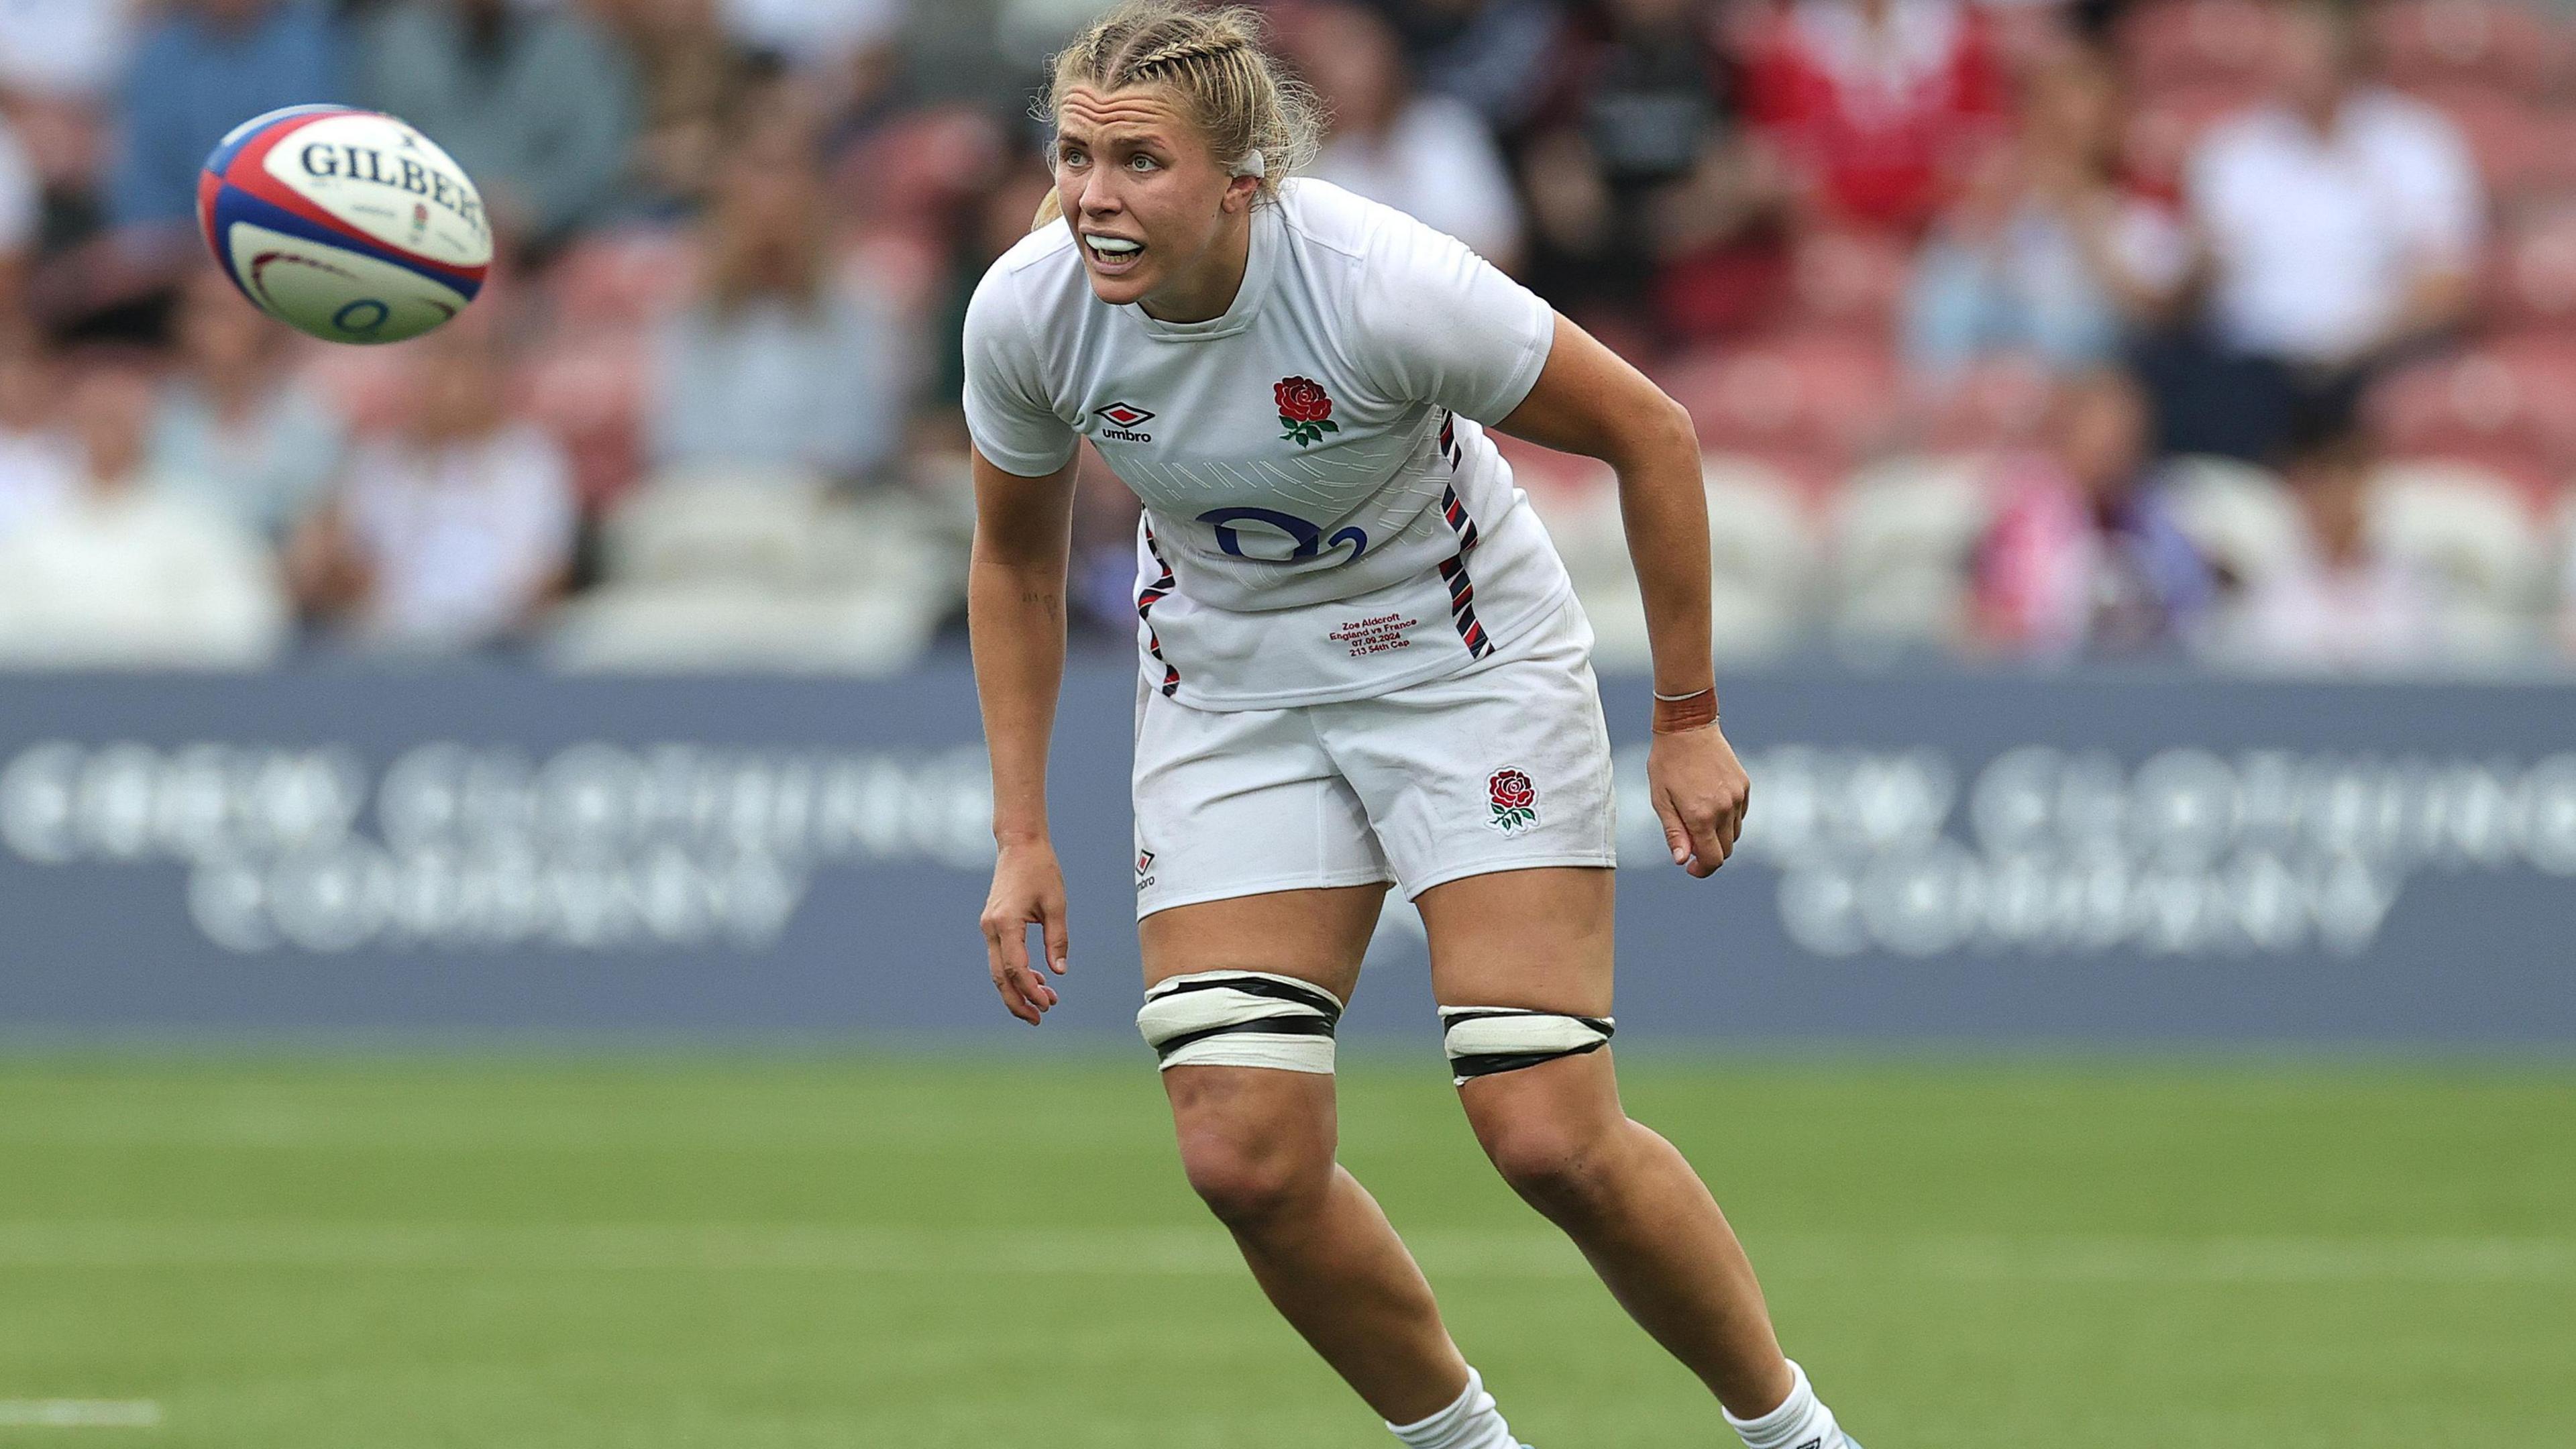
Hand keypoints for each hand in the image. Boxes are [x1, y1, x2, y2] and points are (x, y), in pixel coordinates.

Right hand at [980, 839, 1068, 1023]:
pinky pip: (1000, 957)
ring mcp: (989, 927)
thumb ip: (1057, 939)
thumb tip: (1059, 972)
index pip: (1016, 968)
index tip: (1049, 1003)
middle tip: (1039, 1019)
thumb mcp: (1056, 905)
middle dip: (1018, 1001)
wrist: (1020, 845)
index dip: (1031, 991)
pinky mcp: (993, 925)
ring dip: (1018, 989)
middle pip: (1000, 977)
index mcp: (1006, 923)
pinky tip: (1036, 979)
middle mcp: (992, 928)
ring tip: (1045, 1002)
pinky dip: (1015, 973)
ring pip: (998, 970)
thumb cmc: (1041, 870)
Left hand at [1647, 723, 1750, 877]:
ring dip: (1719, 836)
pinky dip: (1728, 819)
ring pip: (1734, 833)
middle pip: (1726, 850)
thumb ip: (1674, 832)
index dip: (1702, 869)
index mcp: (1702, 816)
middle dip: (1709, 854)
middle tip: (1690, 844)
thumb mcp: (1661, 800)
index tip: (1690, 867)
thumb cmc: (1667, 763)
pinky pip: (1740, 814)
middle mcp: (1724, 809)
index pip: (1712, 859)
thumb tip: (1682, 861)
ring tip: (1697, 820)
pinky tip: (1710, 805)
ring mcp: (1738, 796)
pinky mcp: (1745, 785)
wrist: (1688, 727)